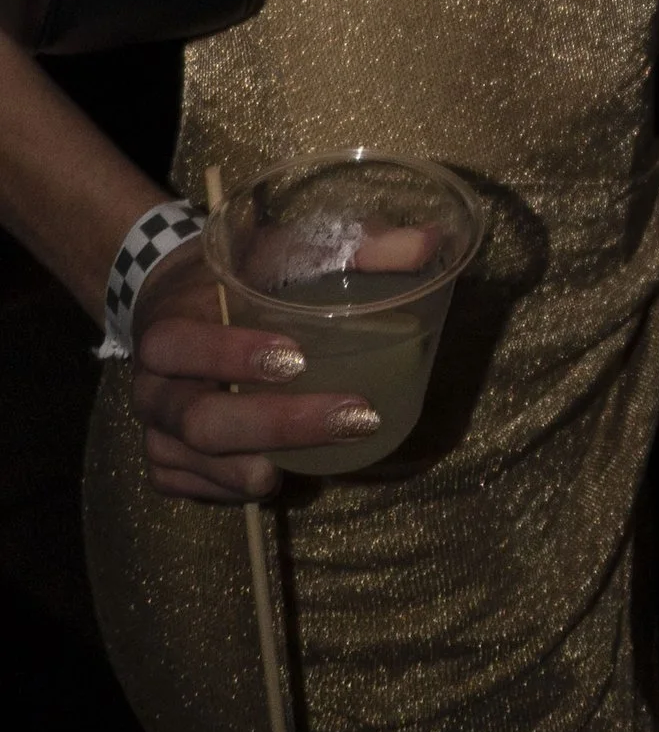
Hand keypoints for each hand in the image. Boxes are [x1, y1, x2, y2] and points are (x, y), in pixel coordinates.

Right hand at [126, 246, 381, 502]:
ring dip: (257, 467)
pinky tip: (278, 476)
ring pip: (194, 462)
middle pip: (200, 420)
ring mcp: (155, 428)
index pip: (179, 345)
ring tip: (320, 463)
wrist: (175, 300)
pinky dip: (229, 488)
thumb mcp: (285, 249)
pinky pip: (187, 487)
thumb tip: (431, 242)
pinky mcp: (165, 461)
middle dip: (278, 424)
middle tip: (353, 416)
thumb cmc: (242, 275)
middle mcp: (153, 385)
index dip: (231, 355)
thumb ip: (356, 246)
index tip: (299, 358)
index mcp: (171, 323)